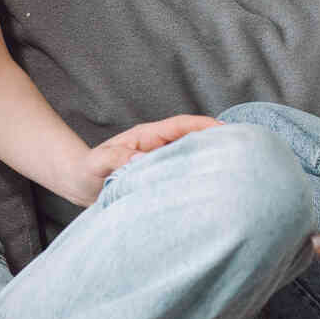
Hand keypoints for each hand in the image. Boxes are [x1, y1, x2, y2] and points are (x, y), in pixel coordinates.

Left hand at [64, 115, 220, 205]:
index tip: (226, 129)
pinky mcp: (159, 180)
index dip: (204, 125)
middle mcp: (158, 147)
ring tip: (233, 172)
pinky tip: (211, 192)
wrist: (79, 185)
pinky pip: (182, 176)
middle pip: (193, 139)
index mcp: (148, 136)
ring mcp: (160, 163)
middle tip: (240, 151)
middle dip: (215, 141)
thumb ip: (118, 159)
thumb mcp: (100, 162)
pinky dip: (197, 180)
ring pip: (190, 158)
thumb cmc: (88, 169)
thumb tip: (142, 163)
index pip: (182, 125)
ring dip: (208, 161)